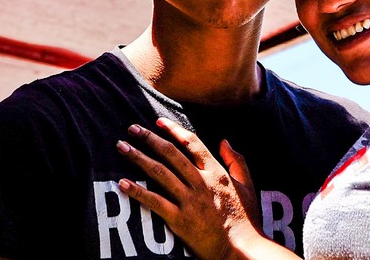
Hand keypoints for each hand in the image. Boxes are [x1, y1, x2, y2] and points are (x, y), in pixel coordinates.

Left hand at [116, 118, 266, 259]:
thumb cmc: (246, 221)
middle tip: (132, 128)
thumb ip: (237, 161)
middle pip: (170, 153)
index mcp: (216, 172)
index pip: (192, 143)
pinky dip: (138, 191)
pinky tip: (123, 183)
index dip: (174, 130)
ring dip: (138, 157)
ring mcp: (189, 200)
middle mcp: (200, 182)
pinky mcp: (180, 220)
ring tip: (121, 147)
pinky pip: (155, 202)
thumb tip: (225, 141)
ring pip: (159, 172)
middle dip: (149, 138)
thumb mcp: (247, 186)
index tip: (158, 121)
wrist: (241, 250)